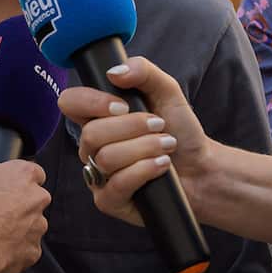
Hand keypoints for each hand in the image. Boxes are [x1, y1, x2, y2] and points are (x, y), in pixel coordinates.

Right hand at [0, 135, 50, 272]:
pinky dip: (15, 247)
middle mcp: (36, 199)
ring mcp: (37, 226)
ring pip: (32, 224)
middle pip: (34, 198)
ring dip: (18, 226)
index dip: (19, 177)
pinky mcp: (33, 251)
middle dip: (20, 202)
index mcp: (24, 175)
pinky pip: (27, 248)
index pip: (34, 171)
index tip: (6, 184)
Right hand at [58, 56, 213, 226]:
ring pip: (105, 159)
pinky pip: (116, 185)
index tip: (122, 105)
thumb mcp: (167, 91)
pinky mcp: (109, 201)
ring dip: (144, 148)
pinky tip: (161, 166)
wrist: (201, 167)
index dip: (90, 102)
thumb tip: (114, 72)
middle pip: (91, 134)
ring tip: (166, 146)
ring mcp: (98, 175)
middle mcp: (92, 146)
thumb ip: (143, 71)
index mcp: (98, 117)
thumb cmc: (180, 130)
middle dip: (133, 127)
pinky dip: (144, 171)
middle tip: (159, 125)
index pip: (70, 103)